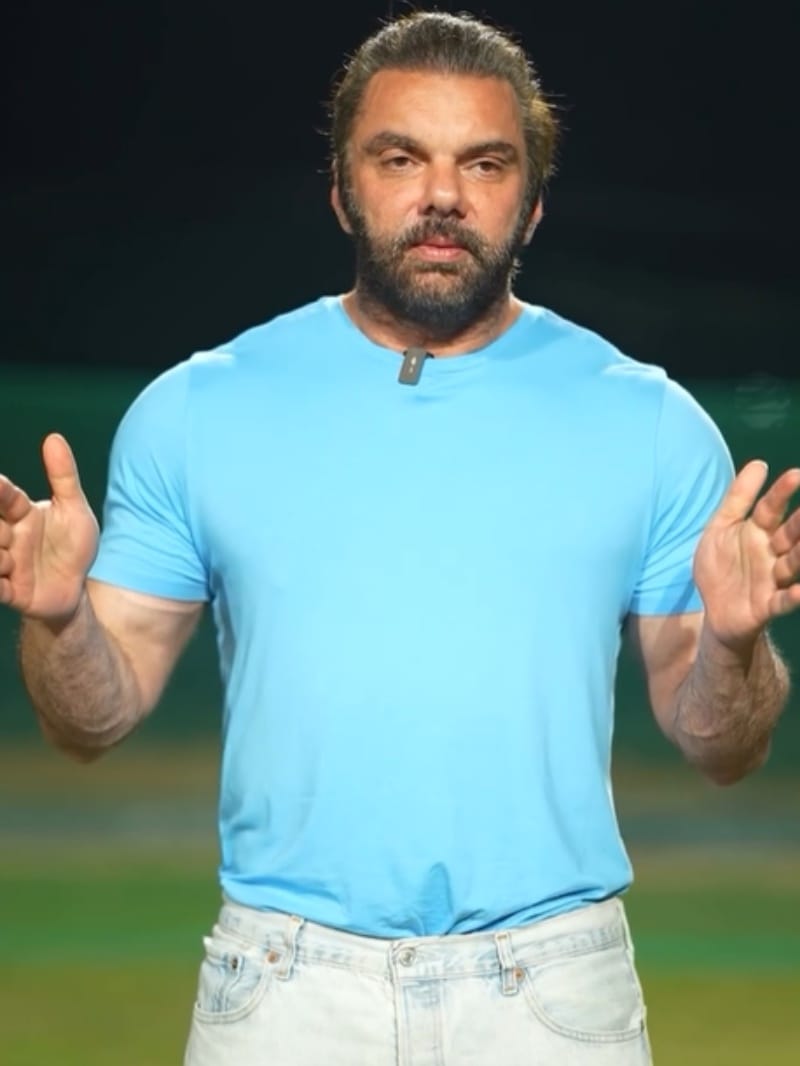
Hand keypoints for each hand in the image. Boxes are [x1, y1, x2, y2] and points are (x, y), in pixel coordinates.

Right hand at [0, 433, 98, 621]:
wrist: (77, 589)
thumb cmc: (72, 546)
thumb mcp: (74, 510)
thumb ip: (64, 476)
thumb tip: (53, 437)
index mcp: (22, 514)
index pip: (6, 496)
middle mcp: (9, 537)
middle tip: (7, 532)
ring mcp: (7, 564)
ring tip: (9, 559)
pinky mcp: (10, 590)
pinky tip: (3, 577)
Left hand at [693, 460, 799, 649]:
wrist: (714, 611)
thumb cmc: (722, 566)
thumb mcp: (721, 528)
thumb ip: (738, 499)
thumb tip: (759, 463)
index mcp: (757, 532)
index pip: (771, 508)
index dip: (782, 492)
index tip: (796, 474)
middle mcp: (770, 553)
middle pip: (790, 534)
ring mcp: (772, 579)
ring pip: (793, 564)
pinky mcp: (768, 605)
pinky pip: (784, 601)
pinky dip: (794, 596)